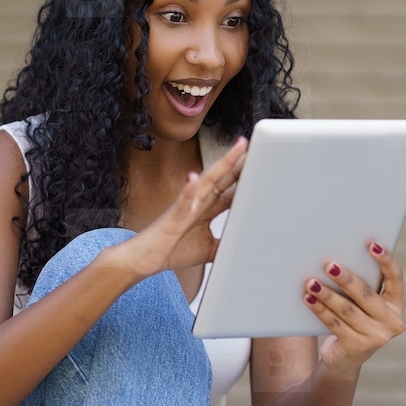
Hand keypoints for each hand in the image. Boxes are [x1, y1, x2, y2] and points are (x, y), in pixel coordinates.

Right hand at [110, 135, 247, 278]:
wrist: (142, 260)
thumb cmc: (172, 250)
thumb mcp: (208, 249)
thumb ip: (226, 243)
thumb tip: (246, 245)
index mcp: (206, 209)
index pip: (229, 188)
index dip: (244, 175)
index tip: (263, 162)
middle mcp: (197, 203)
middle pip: (221, 178)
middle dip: (238, 162)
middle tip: (255, 144)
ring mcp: (184, 208)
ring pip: (205, 182)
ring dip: (221, 166)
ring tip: (236, 149)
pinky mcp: (171, 219)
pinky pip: (181, 203)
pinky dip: (188, 191)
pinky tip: (194, 178)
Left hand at [304, 242, 405, 374]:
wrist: (345, 359)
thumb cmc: (354, 321)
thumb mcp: (363, 305)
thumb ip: (361, 287)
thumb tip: (337, 261)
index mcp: (396, 305)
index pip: (396, 279)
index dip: (386, 260)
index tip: (372, 245)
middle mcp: (392, 321)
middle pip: (367, 295)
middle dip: (346, 279)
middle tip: (329, 265)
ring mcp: (376, 336)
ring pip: (348, 310)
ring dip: (327, 294)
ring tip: (311, 282)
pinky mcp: (357, 346)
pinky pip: (335, 323)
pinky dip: (320, 309)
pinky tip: (309, 299)